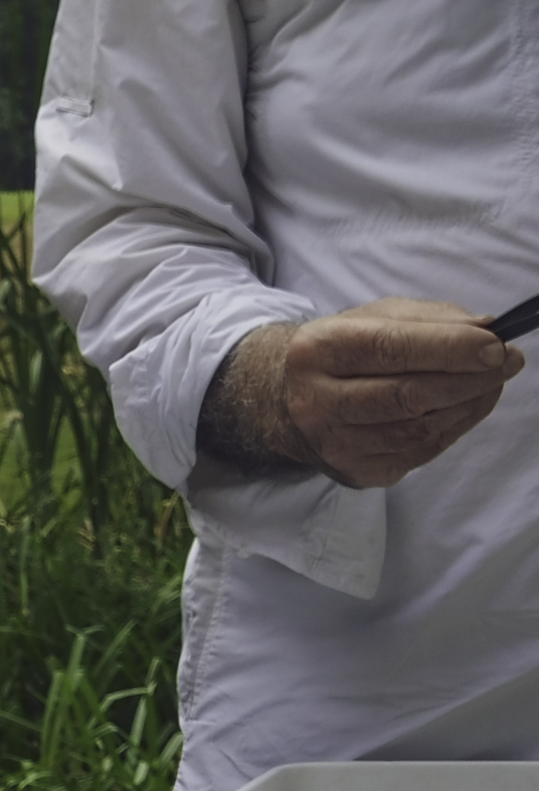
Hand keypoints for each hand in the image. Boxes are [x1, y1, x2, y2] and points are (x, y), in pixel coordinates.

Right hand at [202, 300, 522, 487]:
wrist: (283, 402)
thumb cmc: (340, 353)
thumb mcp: (373, 318)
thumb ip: (429, 321)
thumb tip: (485, 330)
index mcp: (318, 351)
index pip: (390, 350)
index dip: (449, 349)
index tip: (495, 345)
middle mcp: (316, 403)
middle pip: (407, 397)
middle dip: (469, 380)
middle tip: (506, 364)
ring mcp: (333, 445)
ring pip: (418, 430)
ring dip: (467, 406)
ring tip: (489, 384)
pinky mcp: (353, 472)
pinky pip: (417, 454)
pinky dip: (451, 429)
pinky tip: (462, 409)